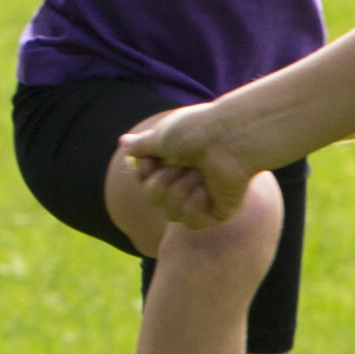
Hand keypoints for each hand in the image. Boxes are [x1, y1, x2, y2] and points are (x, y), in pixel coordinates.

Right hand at [115, 101, 259, 225]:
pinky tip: (209, 187)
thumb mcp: (161, 135)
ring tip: (201, 173)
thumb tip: (123, 143)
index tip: (151, 161)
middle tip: (181, 164)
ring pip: (170, 213)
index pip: (144, 180)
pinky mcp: (218, 212)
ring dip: (181, 189)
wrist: (231, 139)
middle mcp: (188, 178)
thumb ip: (142, 145)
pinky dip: (195, 203)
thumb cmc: (197, 131)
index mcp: (176, 159)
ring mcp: (204, 196)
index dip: (144, 173)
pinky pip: (191, 222)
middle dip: (161, 182)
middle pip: (153, 198)